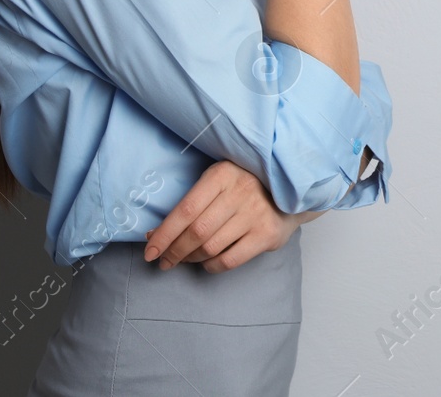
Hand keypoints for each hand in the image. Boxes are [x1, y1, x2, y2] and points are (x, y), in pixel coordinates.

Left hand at [143, 159, 303, 272]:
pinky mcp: (267, 235)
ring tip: (184, 259)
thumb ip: (191, 202)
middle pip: (196, 231)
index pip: (186, 209)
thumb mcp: (219, 181)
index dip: (164, 233)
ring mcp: (256, 214)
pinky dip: (211, 266)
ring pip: (210, 248)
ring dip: (191, 258)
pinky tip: (206, 262)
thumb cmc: (243, 186)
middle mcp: (240, 192)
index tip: (150, 250)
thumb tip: (154, 234)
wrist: (290, 189)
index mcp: (222, 174)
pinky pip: (229, 260)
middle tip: (163, 261)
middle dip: (174, 251)